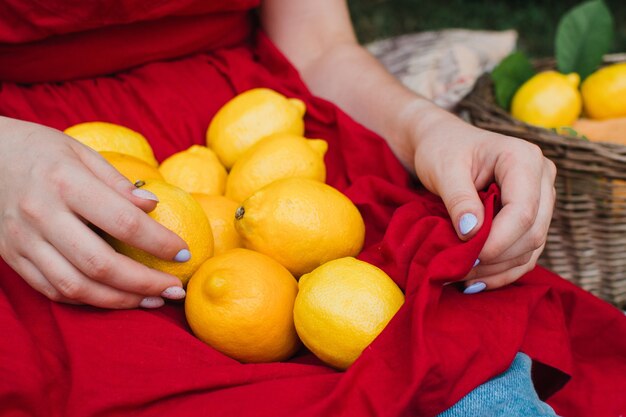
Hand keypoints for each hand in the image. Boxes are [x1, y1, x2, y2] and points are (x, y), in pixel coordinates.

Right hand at [0, 117, 188, 307]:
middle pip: (101, 264)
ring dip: (121, 300)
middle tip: (176, 289)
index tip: (184, 252)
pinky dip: (89, 300)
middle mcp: (42, 215)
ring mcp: (23, 241)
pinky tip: (116, 297)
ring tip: (154, 300)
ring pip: (76, 287)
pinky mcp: (13, 257)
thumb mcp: (80, 151)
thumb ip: (117, 182)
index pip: (122, 222)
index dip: (158, 242)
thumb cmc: (38, 149)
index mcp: (65, 182)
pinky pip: (53, 290)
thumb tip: (154, 207)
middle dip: (145, 283)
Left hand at [406, 102, 555, 291]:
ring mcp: (540, 200)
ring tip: (463, 278)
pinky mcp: (531, 218)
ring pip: (532, 247)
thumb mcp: (443, 169)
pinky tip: (476, 281)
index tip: (468, 257)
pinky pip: (525, 252)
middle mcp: (542, 178)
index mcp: (524, 159)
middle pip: (533, 232)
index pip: (523, 210)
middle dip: (497, 257)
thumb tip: (472, 233)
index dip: (499, 240)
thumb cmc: (442, 149)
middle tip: (460, 270)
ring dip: (498, 269)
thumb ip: (459, 199)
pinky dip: (502, 271)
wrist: (442, 142)